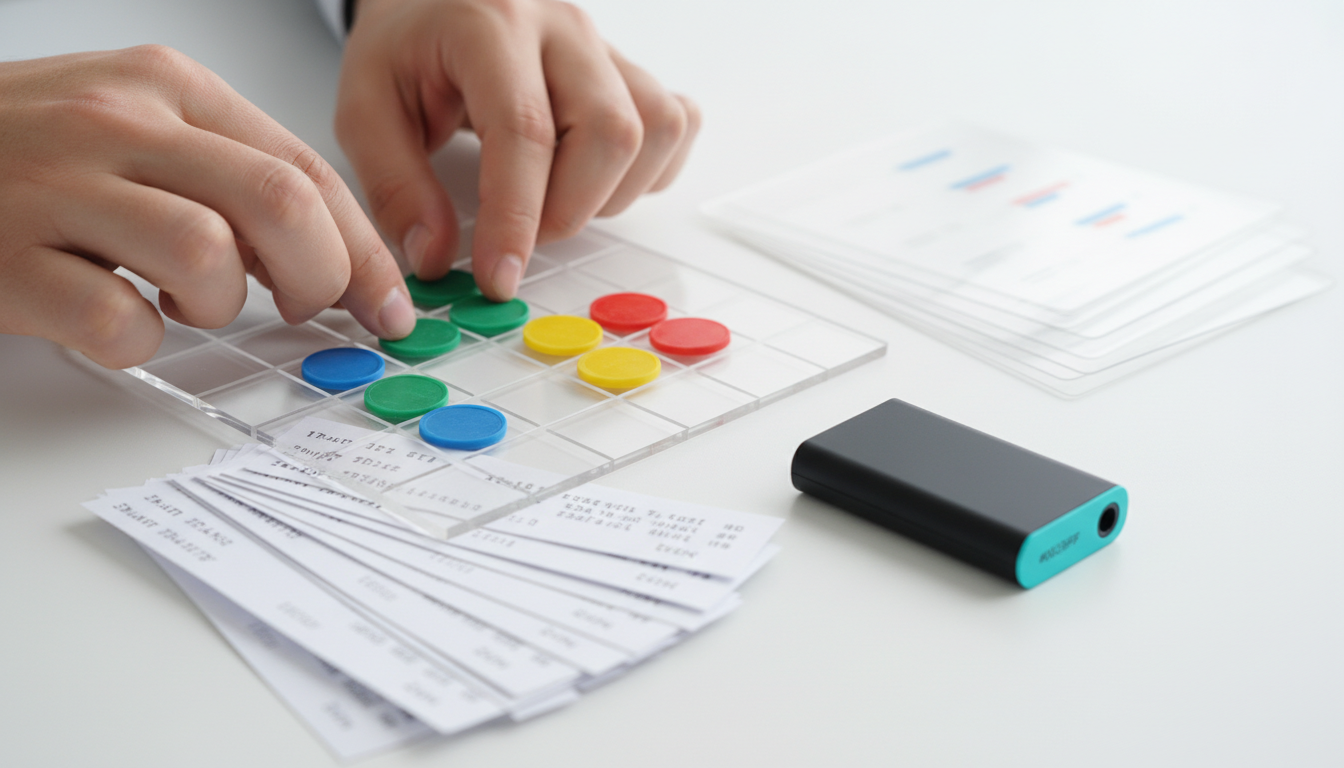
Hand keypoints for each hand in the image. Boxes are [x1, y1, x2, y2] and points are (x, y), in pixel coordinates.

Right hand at [0, 46, 415, 368]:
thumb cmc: (30, 152)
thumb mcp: (140, 129)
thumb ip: (231, 175)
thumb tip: (333, 255)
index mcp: (167, 87)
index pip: (306, 168)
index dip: (363, 248)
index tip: (388, 303)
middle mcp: (118, 123)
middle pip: (278, 204)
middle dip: (319, 276)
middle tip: (303, 308)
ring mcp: (57, 188)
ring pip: (207, 257)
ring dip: (219, 304)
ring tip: (183, 299)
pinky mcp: (7, 259)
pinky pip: (117, 320)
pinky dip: (137, 339)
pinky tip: (118, 318)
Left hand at [335, 0, 700, 300]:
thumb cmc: (407, 49)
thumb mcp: (365, 108)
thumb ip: (396, 186)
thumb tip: (436, 258)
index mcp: (489, 24)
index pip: (524, 131)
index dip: (516, 218)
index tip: (499, 276)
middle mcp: (561, 27)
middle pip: (609, 132)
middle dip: (568, 210)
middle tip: (521, 234)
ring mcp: (605, 45)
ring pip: (655, 130)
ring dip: (611, 193)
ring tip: (556, 200)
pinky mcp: (631, 69)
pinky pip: (676, 125)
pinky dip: (649, 171)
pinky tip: (597, 179)